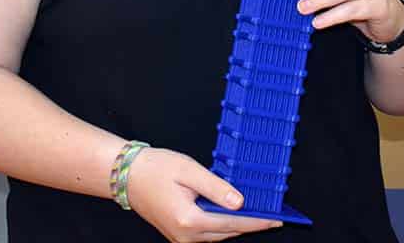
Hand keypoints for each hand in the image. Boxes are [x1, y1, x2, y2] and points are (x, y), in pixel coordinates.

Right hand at [126, 147, 281, 241]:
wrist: (127, 175)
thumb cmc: (156, 168)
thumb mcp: (189, 170)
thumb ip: (216, 187)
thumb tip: (239, 202)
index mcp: (189, 219)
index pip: (232, 223)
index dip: (258, 220)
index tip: (277, 218)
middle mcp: (185, 235)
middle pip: (228, 232)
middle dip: (252, 224)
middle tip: (274, 214)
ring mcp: (180, 238)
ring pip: (218, 235)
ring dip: (238, 225)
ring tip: (259, 213)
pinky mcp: (178, 234)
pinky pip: (207, 233)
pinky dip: (223, 225)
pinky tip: (233, 213)